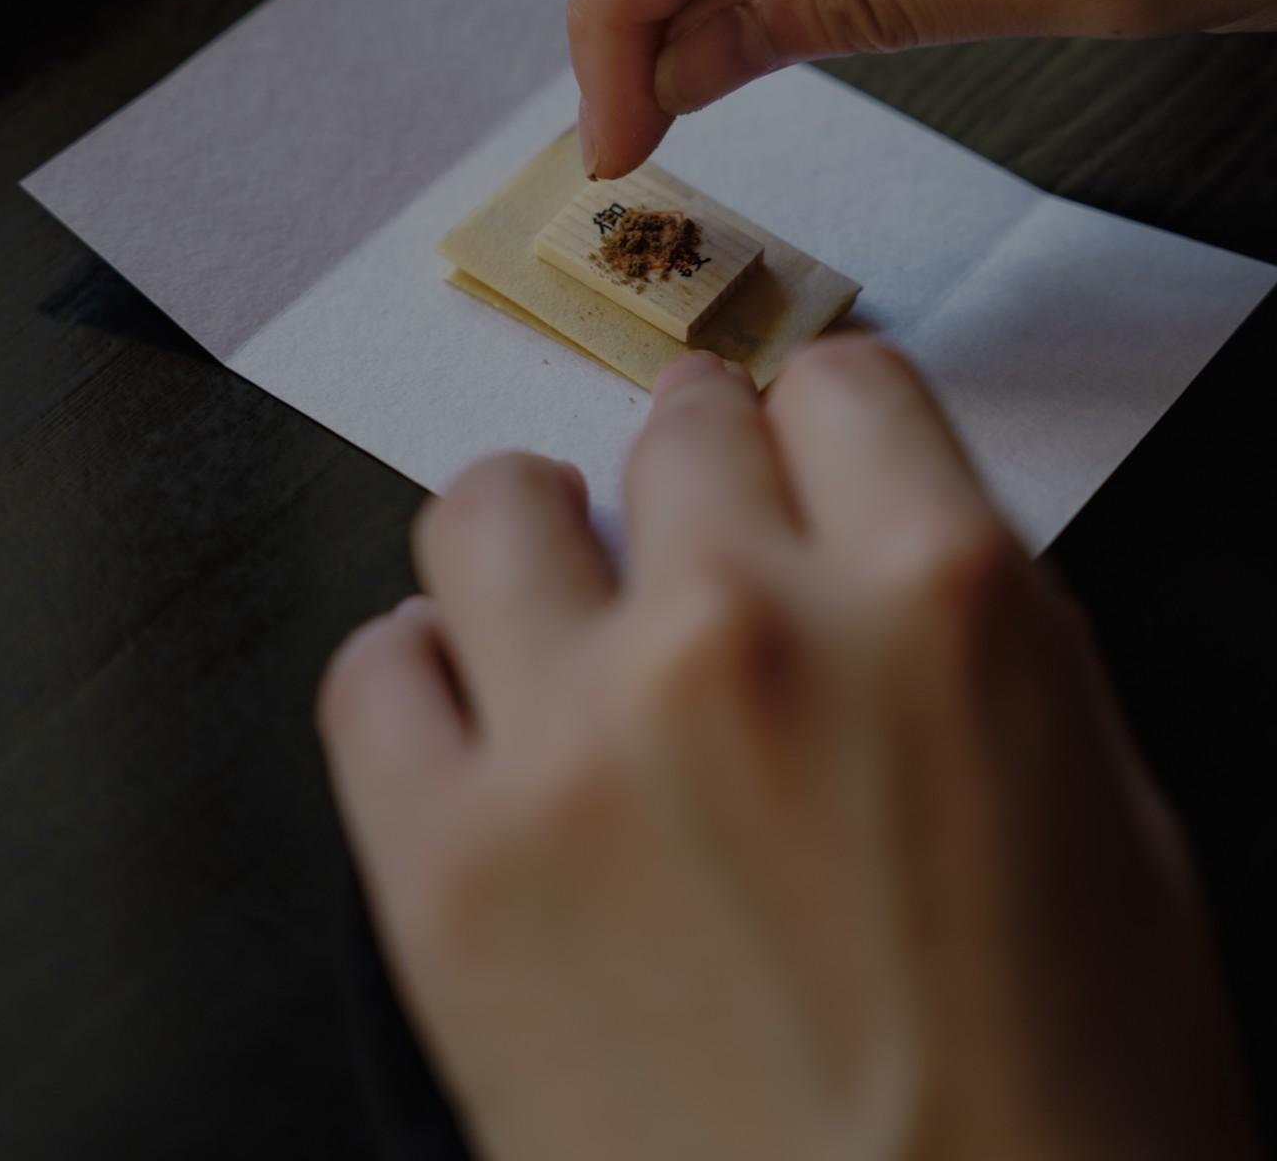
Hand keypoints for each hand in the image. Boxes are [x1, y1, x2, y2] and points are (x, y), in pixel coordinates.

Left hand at [319, 340, 1254, 1160]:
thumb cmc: (1063, 1109)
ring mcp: (578, 740)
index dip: (825, 428)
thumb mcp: (1100, 812)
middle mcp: (748, 633)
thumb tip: (867, 534)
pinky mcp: (446, 868)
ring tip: (566, 614)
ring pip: (488, 505)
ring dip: (538, 544)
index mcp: (941, 604)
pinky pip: (375, 671)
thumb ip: (969, 634)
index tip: (800, 462)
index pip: (841, 388)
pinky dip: (426, 682)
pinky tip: (488, 735)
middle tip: (698, 554)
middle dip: (696, 482)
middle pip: (673, 429)